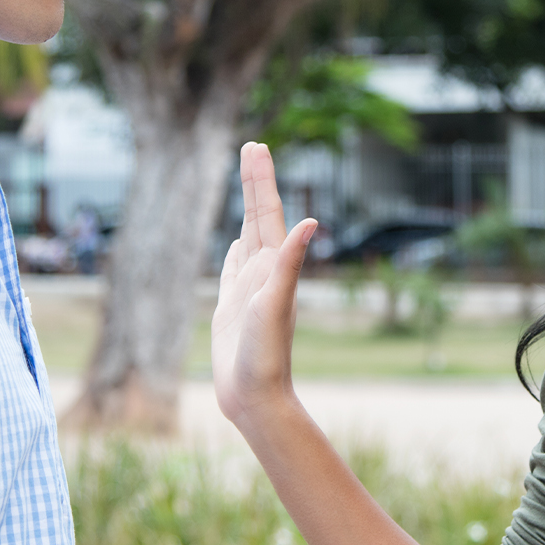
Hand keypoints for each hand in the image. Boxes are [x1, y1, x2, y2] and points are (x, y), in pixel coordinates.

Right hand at [211, 142, 316, 426]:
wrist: (256, 398)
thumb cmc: (266, 356)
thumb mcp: (277, 305)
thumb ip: (290, 264)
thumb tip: (311, 223)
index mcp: (274, 266)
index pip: (267, 212)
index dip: (261, 179)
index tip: (256, 146)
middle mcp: (264, 272)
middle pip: (258, 216)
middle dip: (255, 181)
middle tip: (252, 146)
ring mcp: (248, 288)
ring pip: (247, 237)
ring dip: (247, 209)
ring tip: (247, 184)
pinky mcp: (232, 307)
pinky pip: (233, 268)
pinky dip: (233, 251)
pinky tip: (234, 243)